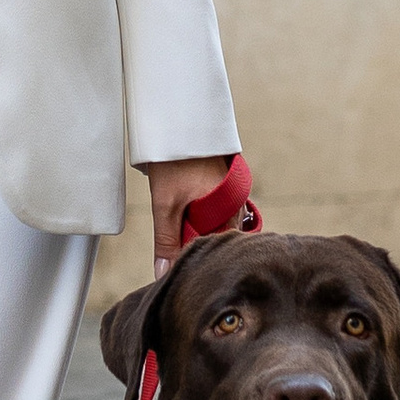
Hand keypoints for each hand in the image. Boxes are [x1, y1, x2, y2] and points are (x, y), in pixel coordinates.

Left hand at [141, 156, 234, 277]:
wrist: (175, 125)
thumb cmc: (172, 163)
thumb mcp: (164, 204)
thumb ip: (166, 241)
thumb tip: (163, 275)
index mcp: (228, 210)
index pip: (221, 249)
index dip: (204, 262)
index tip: (187, 272)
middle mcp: (236, 204)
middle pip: (221, 240)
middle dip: (202, 250)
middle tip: (182, 258)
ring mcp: (233, 195)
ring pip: (219, 227)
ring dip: (202, 235)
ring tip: (182, 238)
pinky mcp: (226, 188)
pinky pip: (219, 214)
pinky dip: (205, 222)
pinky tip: (189, 222)